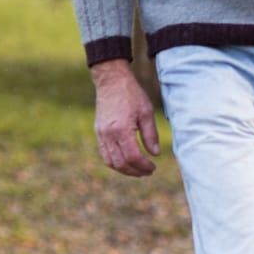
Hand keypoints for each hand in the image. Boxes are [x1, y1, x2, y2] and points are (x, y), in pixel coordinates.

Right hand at [90, 60, 160, 175]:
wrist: (112, 82)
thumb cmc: (132, 95)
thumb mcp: (147, 113)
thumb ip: (151, 135)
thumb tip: (156, 153)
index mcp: (121, 130)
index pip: (133, 157)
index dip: (144, 165)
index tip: (154, 166)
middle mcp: (108, 135)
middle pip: (120, 163)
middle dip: (135, 171)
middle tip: (148, 171)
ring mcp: (100, 134)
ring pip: (110, 162)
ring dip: (124, 170)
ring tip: (138, 170)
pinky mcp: (98, 132)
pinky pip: (104, 154)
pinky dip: (115, 162)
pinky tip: (127, 161)